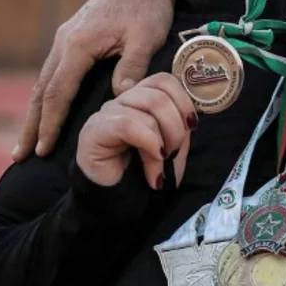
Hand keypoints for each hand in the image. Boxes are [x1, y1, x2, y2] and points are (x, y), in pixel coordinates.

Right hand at [15, 0, 174, 160]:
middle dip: (31, 125)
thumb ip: (131, 68)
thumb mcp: (146, 37)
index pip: (59, 93)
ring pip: (44, 82)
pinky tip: (46, 109)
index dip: (50, 124)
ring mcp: (65, 39)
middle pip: (42, 91)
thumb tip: (119, 100)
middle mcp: (64, 42)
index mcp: (78, 45)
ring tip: (26, 140)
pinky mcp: (73, 36)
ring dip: (35, 112)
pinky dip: (46, 95)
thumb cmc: (148, 6)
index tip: (43, 150)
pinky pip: (54, 72)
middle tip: (19, 156)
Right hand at [76, 73, 196, 188]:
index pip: (163, 80)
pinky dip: (149, 142)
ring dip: (163, 138)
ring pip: (146, 105)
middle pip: (158, 93)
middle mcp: (121, 102)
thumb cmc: (146, 175)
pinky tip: (154, 165)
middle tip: (174, 152)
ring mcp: (105, 114)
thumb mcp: (172, 145)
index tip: (192, 126)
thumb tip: (187, 112)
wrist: (121, 205)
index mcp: (140, 100)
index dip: (183, 100)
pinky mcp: (93, 131)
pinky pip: (127, 124)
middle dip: (176, 125)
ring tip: (161, 162)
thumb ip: (179, 123)